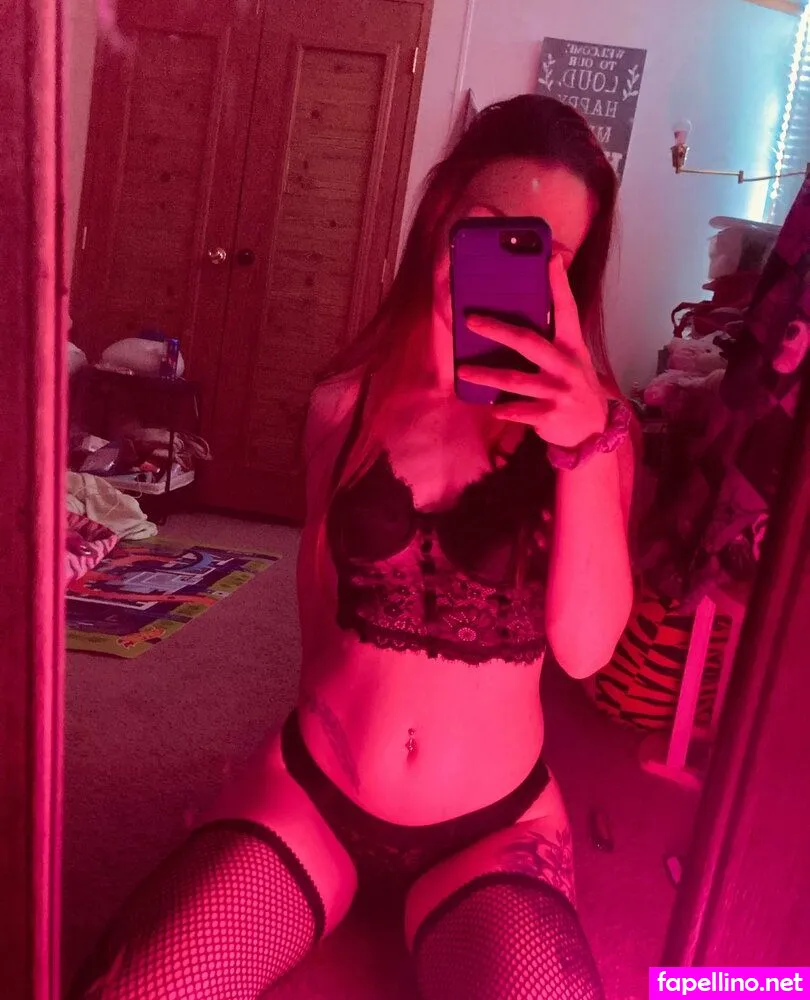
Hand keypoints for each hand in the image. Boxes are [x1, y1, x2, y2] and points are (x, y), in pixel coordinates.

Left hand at [456, 255, 608, 448]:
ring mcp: (558, 391)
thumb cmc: (573, 387)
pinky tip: (492, 406)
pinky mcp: (550, 415)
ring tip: (462, 370)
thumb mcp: (573, 359)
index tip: (550, 257)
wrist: (593, 430)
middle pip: (528, 341)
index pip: (567, 309)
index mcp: (571, 347)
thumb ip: (554, 339)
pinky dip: (504, 408)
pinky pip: (519, 410)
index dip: (558, 284)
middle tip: (471, 321)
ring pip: (515, 380)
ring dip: (486, 375)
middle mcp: (565, 366)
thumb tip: (520, 316)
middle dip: (497, 330)